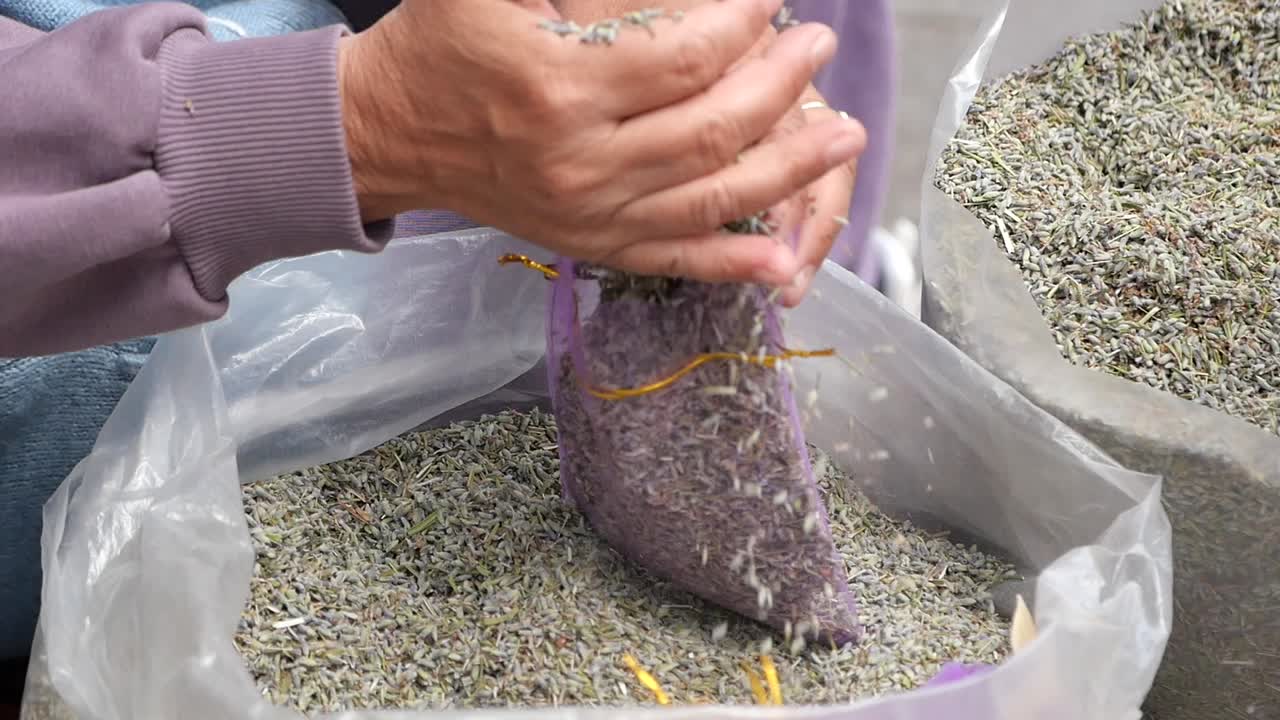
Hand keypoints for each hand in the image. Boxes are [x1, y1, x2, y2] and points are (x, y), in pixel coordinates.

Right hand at [338, 0, 865, 288]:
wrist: (392, 132)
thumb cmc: (441, 43)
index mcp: (558, 85)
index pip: (683, 57)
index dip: (741, 24)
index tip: (771, 0)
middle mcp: (581, 160)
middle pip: (714, 130)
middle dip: (781, 86)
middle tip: (818, 46)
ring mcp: (591, 213)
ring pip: (713, 198)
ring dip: (791, 168)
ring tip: (843, 135)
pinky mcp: (591, 245)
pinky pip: (676, 259)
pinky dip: (735, 260)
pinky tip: (787, 258)